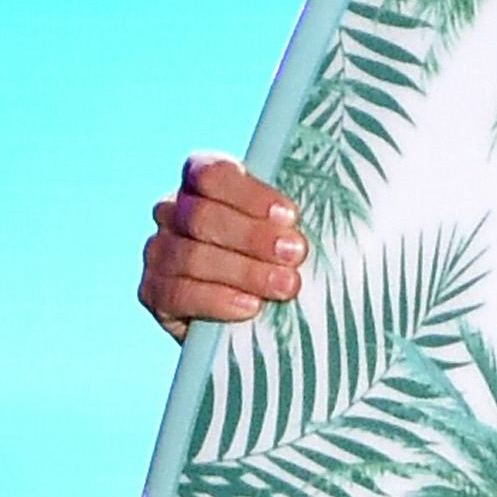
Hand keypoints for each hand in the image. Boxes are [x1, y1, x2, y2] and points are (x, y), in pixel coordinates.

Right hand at [138, 153, 304, 340]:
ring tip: (286, 286)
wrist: (251, 323)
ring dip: (244, 271)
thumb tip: (343, 208)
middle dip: (253, 236)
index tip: (289, 217)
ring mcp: (159, 251)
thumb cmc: (279, 264)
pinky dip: (217, 299)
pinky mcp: (153, 293)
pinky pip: (177, 293)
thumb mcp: (288, 234)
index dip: (249, 194)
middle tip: (296, 255)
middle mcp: (173, 211)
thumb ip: (292, 219)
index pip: (211, 173)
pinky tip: (250, 308)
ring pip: (190, 255)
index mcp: (204, 185)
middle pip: (201, 215)